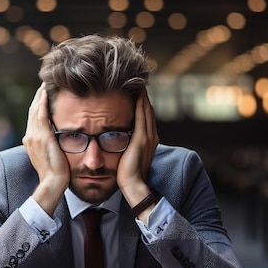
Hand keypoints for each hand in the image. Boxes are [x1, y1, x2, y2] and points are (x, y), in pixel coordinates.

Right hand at [22, 83, 70, 214]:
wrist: (53, 182)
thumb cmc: (56, 172)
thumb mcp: (52, 155)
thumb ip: (52, 144)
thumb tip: (59, 137)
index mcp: (31, 140)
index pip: (34, 118)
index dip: (38, 105)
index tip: (43, 94)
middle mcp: (30, 136)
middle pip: (33, 111)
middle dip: (38, 97)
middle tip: (43, 83)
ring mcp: (34, 136)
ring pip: (35, 110)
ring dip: (39, 96)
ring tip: (44, 84)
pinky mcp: (42, 137)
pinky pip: (40, 115)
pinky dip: (42, 103)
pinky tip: (44, 93)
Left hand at [117, 88, 158, 206]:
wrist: (133, 186)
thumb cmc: (127, 176)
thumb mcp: (127, 157)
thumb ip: (126, 147)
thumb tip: (116, 139)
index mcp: (148, 140)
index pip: (145, 117)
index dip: (142, 103)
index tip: (135, 91)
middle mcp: (151, 136)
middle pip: (147, 110)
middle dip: (143, 96)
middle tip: (137, 81)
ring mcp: (148, 137)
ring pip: (146, 109)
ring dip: (143, 95)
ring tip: (138, 82)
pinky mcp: (142, 138)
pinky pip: (142, 115)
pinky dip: (141, 102)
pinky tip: (137, 92)